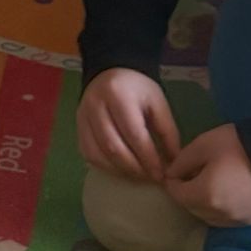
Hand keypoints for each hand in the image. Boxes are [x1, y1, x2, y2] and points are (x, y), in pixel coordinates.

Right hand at [76, 68, 179, 183]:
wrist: (111, 72)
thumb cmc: (138, 89)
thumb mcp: (158, 103)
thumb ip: (167, 132)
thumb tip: (173, 164)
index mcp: (119, 95)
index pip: (134, 134)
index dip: (148, 158)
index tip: (161, 174)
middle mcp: (96, 105)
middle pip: (113, 147)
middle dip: (133, 168)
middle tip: (149, 178)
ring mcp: (82, 117)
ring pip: (97, 154)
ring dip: (119, 170)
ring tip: (136, 176)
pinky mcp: (77, 127)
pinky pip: (88, 154)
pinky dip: (105, 166)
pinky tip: (120, 169)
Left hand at [165, 123, 250, 227]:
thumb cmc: (239, 146)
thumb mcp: (203, 145)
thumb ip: (181, 162)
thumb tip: (171, 174)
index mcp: (205, 196)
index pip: (177, 196)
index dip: (172, 182)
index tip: (175, 170)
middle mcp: (220, 215)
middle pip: (192, 209)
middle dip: (187, 194)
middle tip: (191, 176)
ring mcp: (239, 220)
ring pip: (210, 218)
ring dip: (203, 205)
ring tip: (208, 184)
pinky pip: (228, 220)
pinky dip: (221, 210)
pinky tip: (225, 194)